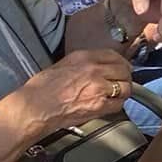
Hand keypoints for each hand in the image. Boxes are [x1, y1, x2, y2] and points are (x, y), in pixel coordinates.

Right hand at [15, 49, 135, 133]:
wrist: (35, 106)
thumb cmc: (42, 89)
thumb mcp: (62, 65)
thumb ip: (83, 64)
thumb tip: (96, 67)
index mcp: (83, 57)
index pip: (113, 55)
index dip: (121, 62)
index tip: (122, 67)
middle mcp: (93, 70)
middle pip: (124, 71)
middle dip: (124, 77)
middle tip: (122, 82)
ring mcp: (98, 88)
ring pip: (125, 87)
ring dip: (123, 92)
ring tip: (116, 95)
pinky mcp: (99, 105)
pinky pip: (118, 104)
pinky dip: (116, 105)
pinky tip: (109, 105)